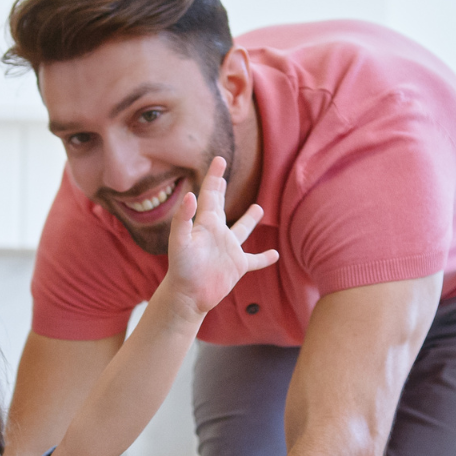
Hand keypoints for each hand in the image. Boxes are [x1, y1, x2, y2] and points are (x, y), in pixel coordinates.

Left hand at [154, 157, 277, 318]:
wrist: (187, 296)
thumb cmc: (181, 269)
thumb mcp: (180, 242)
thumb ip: (183, 219)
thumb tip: (190, 195)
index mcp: (205, 224)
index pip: (210, 194)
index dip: (214, 176)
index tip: (219, 159)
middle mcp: (217, 233)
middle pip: (220, 206)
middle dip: (220, 189)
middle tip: (222, 174)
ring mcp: (228, 250)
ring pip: (241, 230)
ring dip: (249, 219)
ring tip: (258, 208)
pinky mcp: (237, 267)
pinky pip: (254, 261)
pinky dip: (265, 258)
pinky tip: (275, 255)